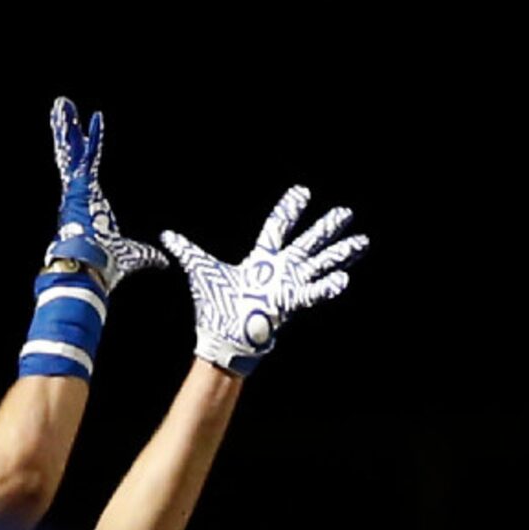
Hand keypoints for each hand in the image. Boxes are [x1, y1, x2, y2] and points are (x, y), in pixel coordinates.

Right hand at [46, 98, 167, 293]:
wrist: (92, 268)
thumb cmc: (108, 264)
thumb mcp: (134, 254)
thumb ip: (148, 255)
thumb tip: (163, 261)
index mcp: (87, 206)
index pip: (84, 173)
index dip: (85, 154)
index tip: (84, 140)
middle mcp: (78, 195)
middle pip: (72, 157)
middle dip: (69, 133)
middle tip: (63, 111)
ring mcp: (77, 189)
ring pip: (72, 151)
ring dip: (68, 127)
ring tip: (63, 104)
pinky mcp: (81, 187)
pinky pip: (88, 156)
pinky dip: (91, 137)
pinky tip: (91, 118)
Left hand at [162, 188, 367, 374]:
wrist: (222, 337)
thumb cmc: (215, 308)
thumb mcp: (201, 271)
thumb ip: (187, 251)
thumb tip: (166, 237)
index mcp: (261, 260)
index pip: (278, 228)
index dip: (290, 209)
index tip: (303, 192)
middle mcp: (279, 271)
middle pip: (307, 242)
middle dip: (325, 227)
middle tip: (345, 212)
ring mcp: (288, 286)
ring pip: (319, 264)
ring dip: (340, 253)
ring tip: (362, 242)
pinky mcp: (290, 304)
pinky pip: (313, 293)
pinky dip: (328, 286)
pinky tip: (345, 278)